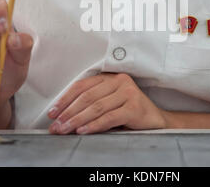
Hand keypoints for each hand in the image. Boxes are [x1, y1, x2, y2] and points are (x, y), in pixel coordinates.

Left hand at [47, 73, 167, 134]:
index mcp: (110, 77)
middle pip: (87, 97)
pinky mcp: (134, 107)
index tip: (52, 113)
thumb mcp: (109, 104)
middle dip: (68, 113)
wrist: (156, 121)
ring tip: (65, 130)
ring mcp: (128, 93)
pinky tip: (83, 131)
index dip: (65, 99)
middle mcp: (120, 81)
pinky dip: (94, 125)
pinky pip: (109, 117)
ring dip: (77, 120)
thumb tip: (63, 117)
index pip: (82, 86)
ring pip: (96, 107)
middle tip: (56, 126)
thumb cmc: (129, 113)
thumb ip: (91, 104)